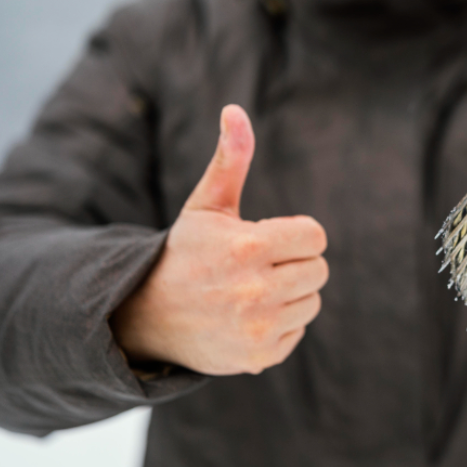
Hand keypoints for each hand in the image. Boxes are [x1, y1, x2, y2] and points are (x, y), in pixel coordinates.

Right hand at [110, 105, 328, 375]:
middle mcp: (254, 292)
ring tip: (250, 290)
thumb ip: (230, 158)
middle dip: (294, 262)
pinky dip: (280, 323)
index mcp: (247, 248)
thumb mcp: (207, 205)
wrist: (147, 316)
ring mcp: (257, 328)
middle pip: (318, 269)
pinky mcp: (258, 357)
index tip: (269, 237)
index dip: (296, 233)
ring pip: (312, 300)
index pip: (315, 236)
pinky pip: (298, 330)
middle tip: (258, 265)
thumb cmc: (187, 252)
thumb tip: (235, 109)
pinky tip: (247, 317)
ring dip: (290, 293)